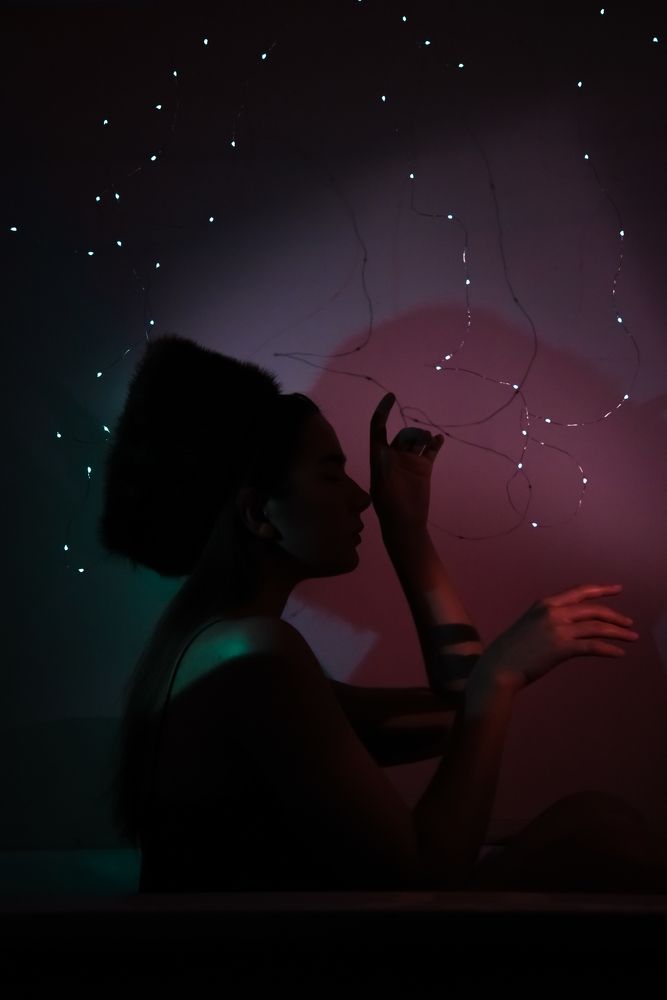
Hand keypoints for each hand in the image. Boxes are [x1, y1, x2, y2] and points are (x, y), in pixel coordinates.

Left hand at [370, 392, 444, 532]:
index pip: (378, 427)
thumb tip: (381, 448)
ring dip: (424, 436)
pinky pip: (430, 451)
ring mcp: (409, 461)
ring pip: (417, 440)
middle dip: (413, 432)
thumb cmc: (389, 506)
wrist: (406, 523)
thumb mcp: (383, 484)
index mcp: (379, 456)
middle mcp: (394, 455)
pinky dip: (435, 444)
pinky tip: (439, 440)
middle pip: (403, 433)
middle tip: (422, 439)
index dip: (383, 411)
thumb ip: (383, 465)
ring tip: (430, 441)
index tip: (391, 396)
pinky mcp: (423, 469)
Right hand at [474, 583, 638, 692]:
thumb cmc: (513, 650)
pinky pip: (593, 646)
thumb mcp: (530, 625)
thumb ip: (550, 620)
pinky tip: (619, 653)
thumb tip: (572, 625)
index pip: (579, 592)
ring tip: (631, 638)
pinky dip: (609, 649)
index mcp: (545, 604)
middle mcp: (553, 612)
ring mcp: (558, 629)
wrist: (500, 666)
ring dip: (618, 632)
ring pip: (597, 627)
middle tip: (629, 623)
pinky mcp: (562, 648)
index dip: (601, 590)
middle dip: (615, 615)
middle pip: (593, 609)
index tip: (617, 589)